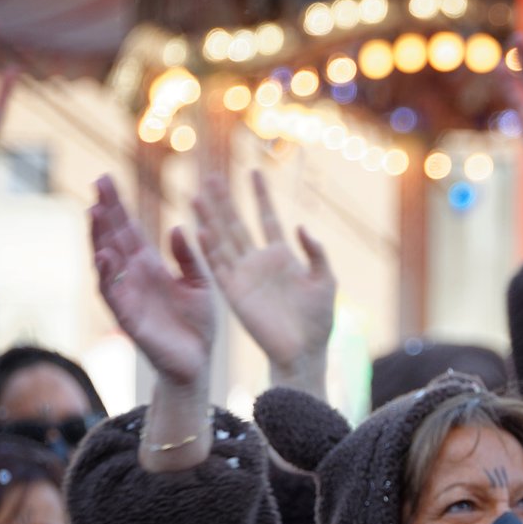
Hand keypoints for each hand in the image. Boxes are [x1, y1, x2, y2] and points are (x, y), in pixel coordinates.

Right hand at [91, 175, 216, 388]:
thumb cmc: (197, 323)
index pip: (129, 228)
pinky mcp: (127, 316)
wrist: (197, 361)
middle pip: (113, 237)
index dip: (118, 205)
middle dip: (105, 211)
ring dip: (98, 237)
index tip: (107, 178)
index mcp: (150, 264)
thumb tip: (177, 227)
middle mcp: (133, 275)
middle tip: (97, 182)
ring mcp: (127, 294)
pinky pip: (112, 293)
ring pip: (105, 260)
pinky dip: (106, 274)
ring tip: (94, 211)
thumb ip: (188, 258)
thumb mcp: (200, 283)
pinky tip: (103, 255)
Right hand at [191, 171, 335, 382]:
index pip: (268, 218)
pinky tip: (200, 229)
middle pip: (238, 224)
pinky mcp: (234, 292)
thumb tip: (301, 226)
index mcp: (282, 256)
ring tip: (197, 195)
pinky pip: (218, 267)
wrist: (304, 351)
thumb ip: (317, 253)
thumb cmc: (318, 320)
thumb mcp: (326, 281)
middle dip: (226, 201)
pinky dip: (209, 249)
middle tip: (212, 176)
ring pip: (223, 240)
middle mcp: (258, 262)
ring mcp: (244, 276)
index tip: (255, 172)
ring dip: (210, 218)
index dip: (261, 196)